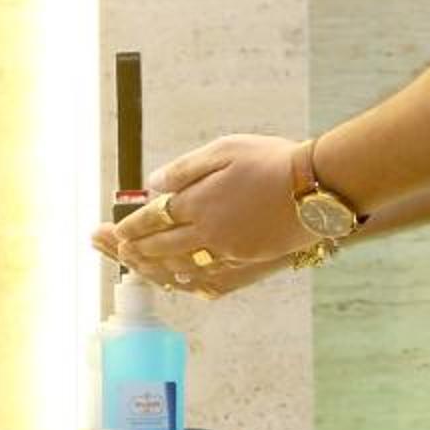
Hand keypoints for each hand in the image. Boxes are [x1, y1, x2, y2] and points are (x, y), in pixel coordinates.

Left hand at [91, 134, 309, 288]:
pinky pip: (206, 278)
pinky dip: (185, 280)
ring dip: (154, 268)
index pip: (152, 219)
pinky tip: (178, 279)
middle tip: (113, 250)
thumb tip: (153, 183)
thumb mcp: (225, 149)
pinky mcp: (247, 262)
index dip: (130, 225)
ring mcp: (227, 252)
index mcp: (198, 202)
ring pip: (179, 268)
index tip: (114, 230)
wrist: (317, 189)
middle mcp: (207, 232)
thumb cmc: (272, 160)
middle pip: (159, 248)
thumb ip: (186, 169)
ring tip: (137, 266)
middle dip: (132, 249)